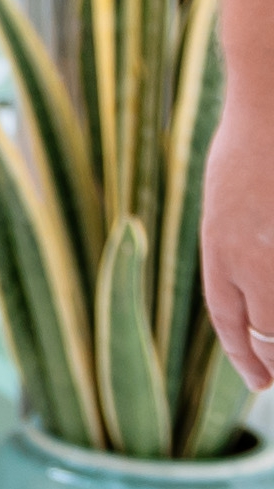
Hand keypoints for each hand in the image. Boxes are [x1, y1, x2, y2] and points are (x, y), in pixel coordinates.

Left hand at [210, 107, 273, 394]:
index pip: (229, 320)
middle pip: (269, 333)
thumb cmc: (253, 146)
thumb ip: (236, 244)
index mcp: (220, 247)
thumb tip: (253, 287)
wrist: (272, 108)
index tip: (259, 380)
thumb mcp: (228, 201)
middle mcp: (253, 258)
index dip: (244, 354)